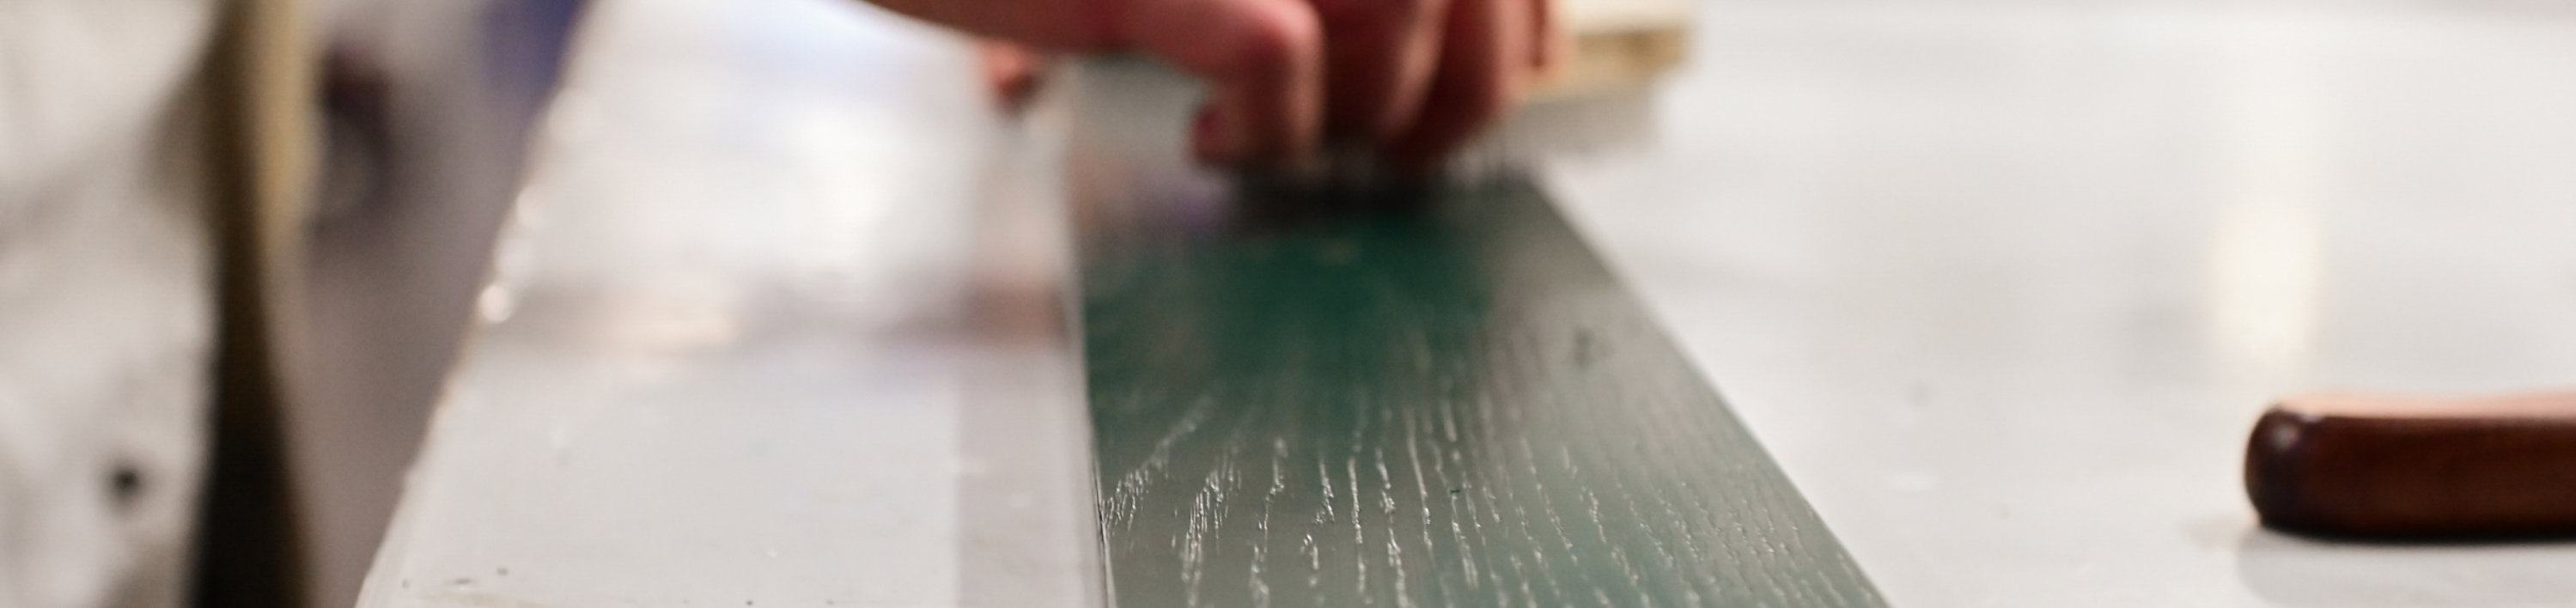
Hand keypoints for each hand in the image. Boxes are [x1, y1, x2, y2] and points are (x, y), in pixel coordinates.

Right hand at [870, 0, 1551, 170]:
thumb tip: (1503, 44)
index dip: (1521, 17)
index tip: (1509, 71)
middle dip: (1467, 88)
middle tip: (1399, 153)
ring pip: (1402, 7)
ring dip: (1367, 111)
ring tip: (1279, 141)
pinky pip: (1278, 55)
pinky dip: (1265, 126)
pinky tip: (1202, 138)